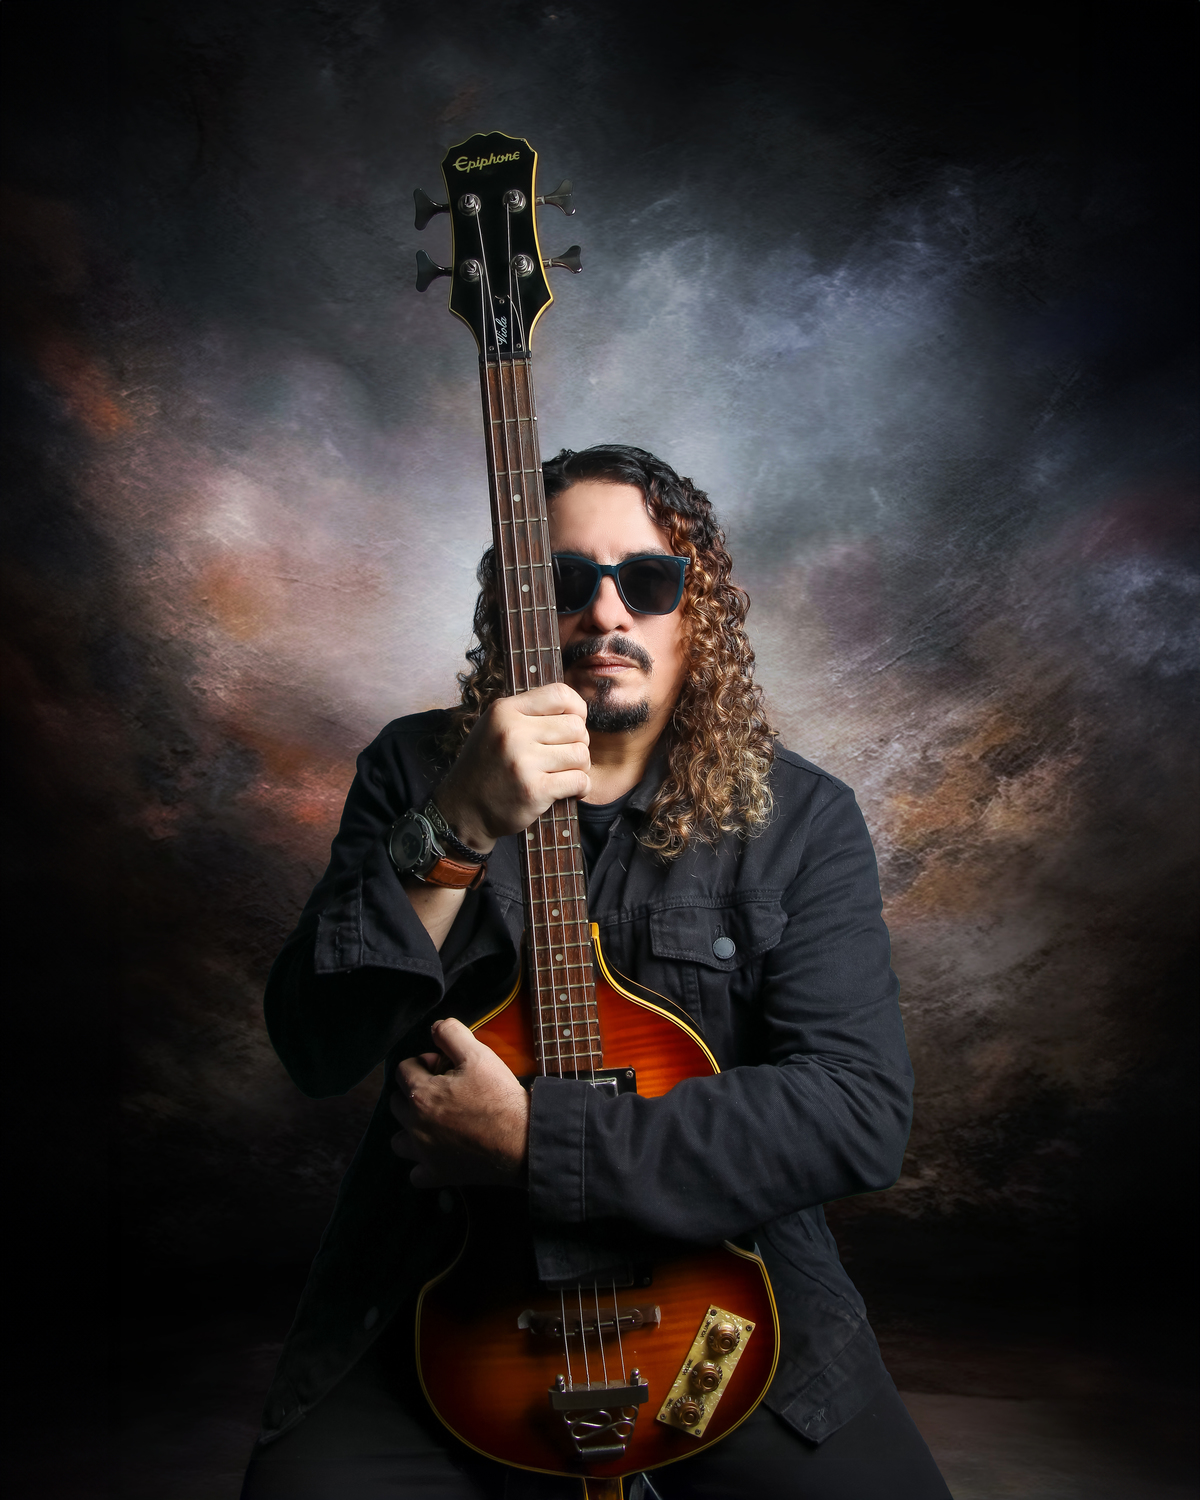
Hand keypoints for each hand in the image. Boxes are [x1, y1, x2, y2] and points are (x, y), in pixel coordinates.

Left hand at [390, 1018, 530, 1188]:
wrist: (522, 1140)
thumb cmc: (500, 1097)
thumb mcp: (478, 1054)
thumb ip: (451, 1034)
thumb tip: (434, 1028)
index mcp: (421, 1094)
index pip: (403, 1069)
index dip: (423, 1063)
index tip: (444, 1066)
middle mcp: (415, 1125)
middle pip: (397, 1103)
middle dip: (414, 1092)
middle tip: (444, 1090)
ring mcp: (424, 1153)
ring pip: (399, 1139)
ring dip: (411, 1129)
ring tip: (435, 1122)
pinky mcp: (437, 1174)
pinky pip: (416, 1174)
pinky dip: (422, 1164)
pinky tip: (438, 1153)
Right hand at [433, 683, 589, 851]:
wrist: (463, 811)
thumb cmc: (485, 768)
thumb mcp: (494, 727)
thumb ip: (527, 714)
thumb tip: (575, 709)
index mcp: (503, 711)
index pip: (559, 694)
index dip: (577, 709)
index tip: (573, 724)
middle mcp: (512, 732)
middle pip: (576, 727)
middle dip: (578, 743)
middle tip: (563, 758)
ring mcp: (523, 762)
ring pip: (581, 754)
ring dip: (579, 767)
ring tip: (562, 774)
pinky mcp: (534, 790)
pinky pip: (580, 780)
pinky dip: (581, 787)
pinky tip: (568, 790)